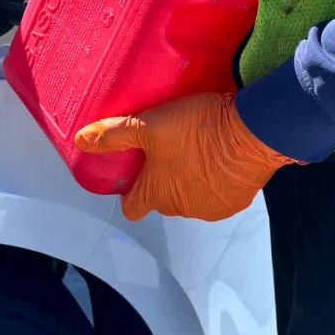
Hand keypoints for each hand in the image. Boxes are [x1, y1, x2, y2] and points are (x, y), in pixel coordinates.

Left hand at [75, 92, 295, 221]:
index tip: (132, 173)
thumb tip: (81, 140)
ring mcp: (211, 208)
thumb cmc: (199, 130)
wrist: (253, 134)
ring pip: (190, 197)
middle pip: (162, 200)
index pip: (132, 208)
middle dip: (161, 180)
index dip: (129, 192)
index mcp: (157, 194)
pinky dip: (215, 181)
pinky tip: (218, 156)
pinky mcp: (236, 202)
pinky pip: (218, 194)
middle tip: (164, 149)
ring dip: (189, 180)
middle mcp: (182, 209)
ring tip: (194, 148)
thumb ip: (114, 134)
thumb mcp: (149, 125)